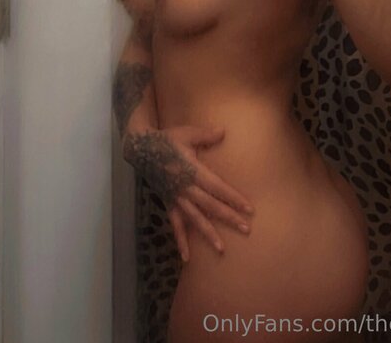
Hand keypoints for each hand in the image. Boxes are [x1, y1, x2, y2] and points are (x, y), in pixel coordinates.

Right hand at [122, 124, 254, 260]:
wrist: (141, 149)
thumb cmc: (168, 139)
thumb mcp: (187, 133)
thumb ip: (205, 135)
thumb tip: (223, 131)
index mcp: (192, 170)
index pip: (217, 187)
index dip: (232, 198)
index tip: (248, 208)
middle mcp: (185, 188)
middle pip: (210, 205)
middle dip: (229, 217)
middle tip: (246, 229)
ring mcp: (176, 198)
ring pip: (194, 218)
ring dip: (208, 233)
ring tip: (221, 249)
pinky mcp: (169, 203)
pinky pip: (175, 224)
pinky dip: (181, 241)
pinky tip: (187, 257)